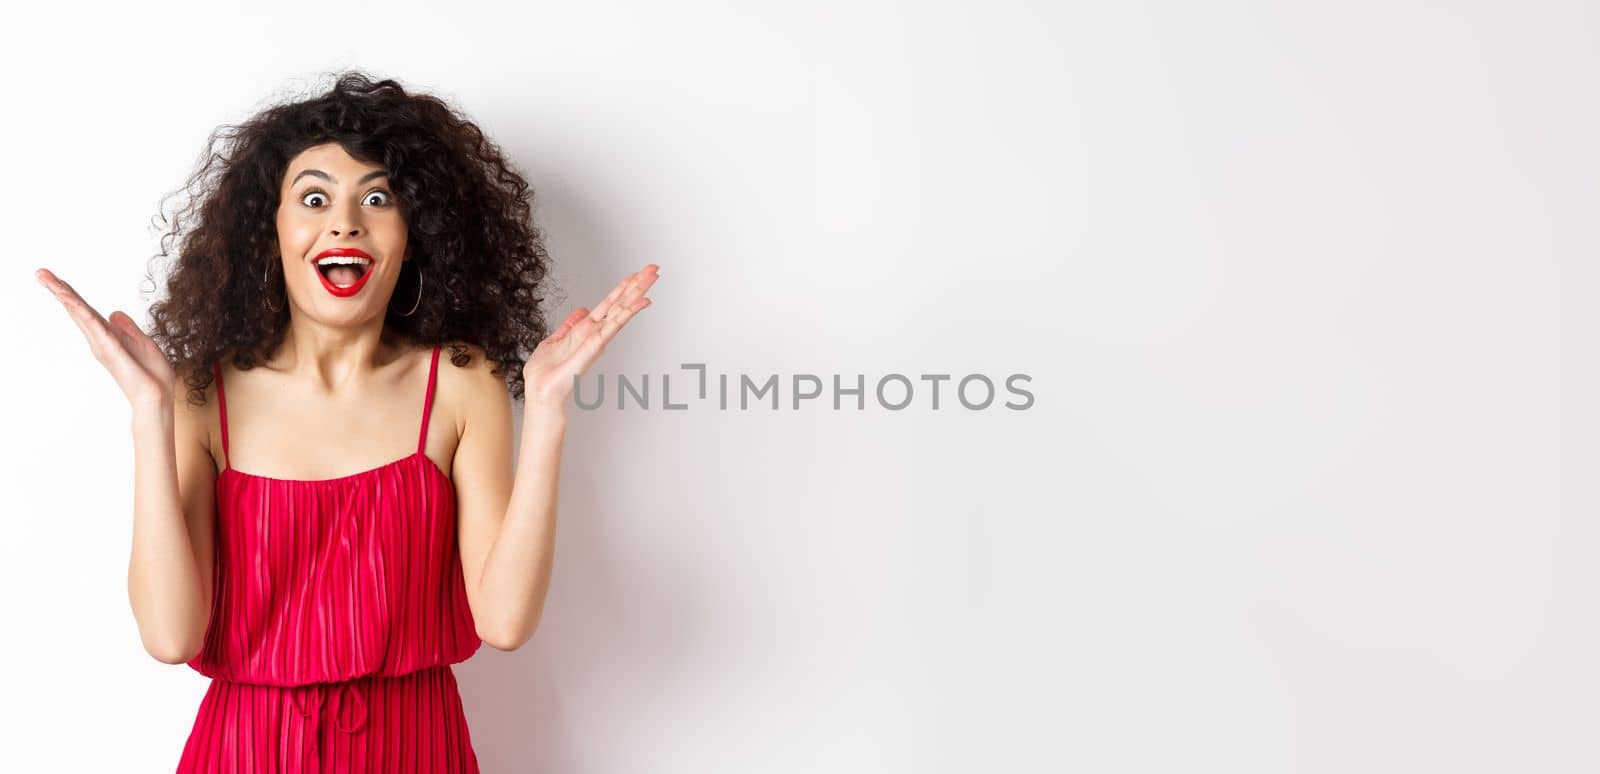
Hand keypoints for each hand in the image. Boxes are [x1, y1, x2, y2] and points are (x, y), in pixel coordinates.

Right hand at [37, 267, 175, 409]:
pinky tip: (70, 299)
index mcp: (108, 337)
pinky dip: (82, 312)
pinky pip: (94, 326)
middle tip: (40, 272)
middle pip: (77, 310)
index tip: (56, 278)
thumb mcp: (143, 344)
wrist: (158, 397)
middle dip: (59, 290)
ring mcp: (102, 345)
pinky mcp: (109, 350)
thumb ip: (128, 329)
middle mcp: (100, 340)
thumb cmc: (152, 376)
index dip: (73, 294)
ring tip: (46, 278)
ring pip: (81, 315)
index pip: (87, 311)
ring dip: (65, 295)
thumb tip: (114, 313)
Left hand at [522, 263, 658, 410]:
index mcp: (586, 329)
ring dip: (638, 292)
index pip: (609, 304)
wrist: (541, 391)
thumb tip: (580, 311)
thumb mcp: (554, 341)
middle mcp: (596, 332)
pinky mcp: (595, 345)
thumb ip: (569, 326)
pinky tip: (641, 302)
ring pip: (622, 309)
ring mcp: (598, 338)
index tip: (635, 274)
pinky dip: (629, 312)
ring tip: (652, 276)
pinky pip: (614, 325)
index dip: (622, 288)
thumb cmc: (545, 374)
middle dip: (637, 285)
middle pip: (621, 303)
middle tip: (654, 269)